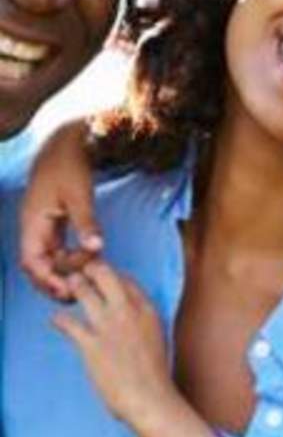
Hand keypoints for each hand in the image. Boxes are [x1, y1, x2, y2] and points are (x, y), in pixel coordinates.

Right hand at [21, 119, 102, 301]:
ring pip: (47, 260)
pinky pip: (56, 249)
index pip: (32, 261)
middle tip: (78, 294)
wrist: (66, 143)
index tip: (69, 289)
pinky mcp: (52, 223)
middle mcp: (33, 226)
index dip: (47, 279)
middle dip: (53, 283)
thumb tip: (96, 248)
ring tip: (85, 281)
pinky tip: (87, 262)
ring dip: (63, 273)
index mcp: (33, 221)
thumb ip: (86, 222)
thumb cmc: (68, 164)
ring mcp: (41, 226)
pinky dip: (69, 259)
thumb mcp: (79, 194)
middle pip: (36, 266)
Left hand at [52, 260, 172, 423]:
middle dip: (88, 271)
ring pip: (82, 289)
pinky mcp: (91, 345)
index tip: (100, 281)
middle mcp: (128, 312)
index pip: (125, 278)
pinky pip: (66, 321)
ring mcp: (108, 326)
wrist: (150, 400)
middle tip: (79, 277)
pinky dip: (59, 320)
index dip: (109, 276)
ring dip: (72, 289)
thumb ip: (142, 322)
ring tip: (65, 293)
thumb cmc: (155, 376)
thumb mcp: (156, 338)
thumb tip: (129, 317)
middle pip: (103, 272)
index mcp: (147, 310)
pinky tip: (58, 322)